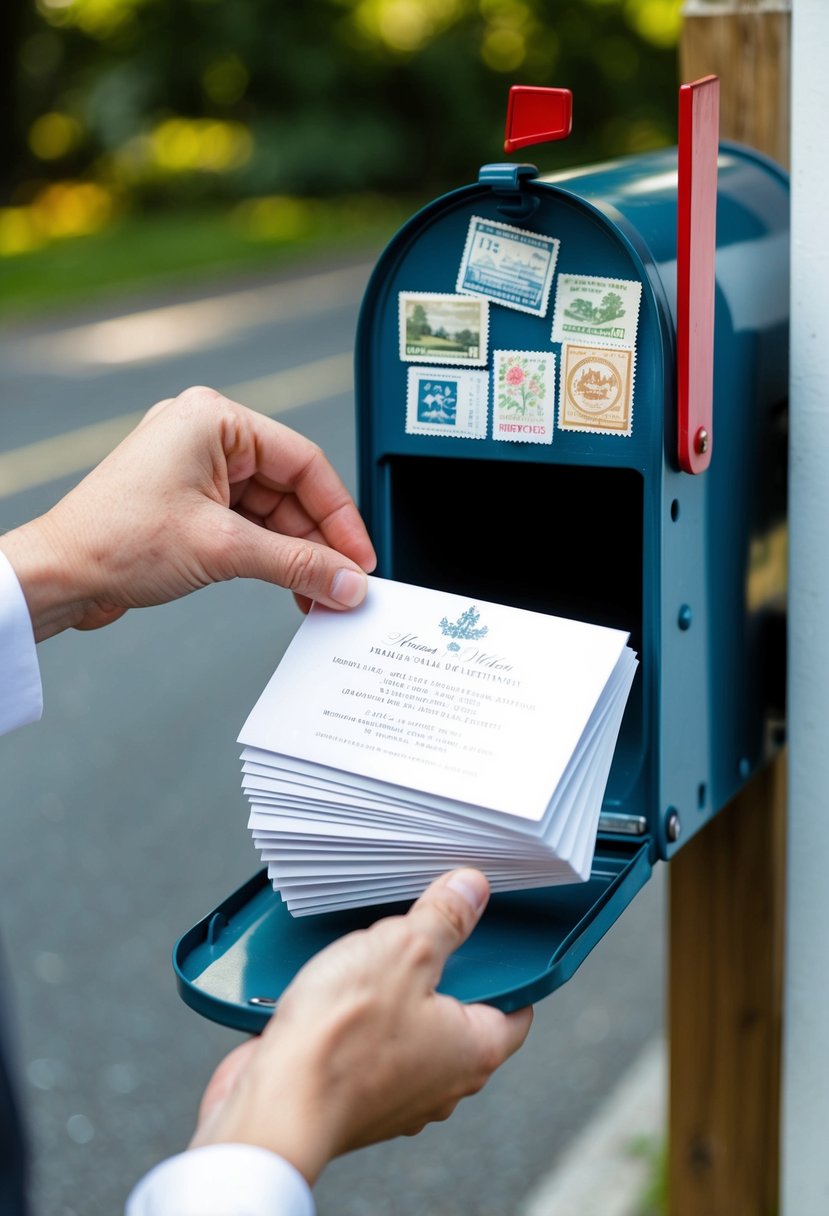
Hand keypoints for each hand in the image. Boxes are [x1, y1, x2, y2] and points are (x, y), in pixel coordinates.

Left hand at [0, 386, 376, 640]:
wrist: (58, 575)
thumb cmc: (112, 540)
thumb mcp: (223, 550)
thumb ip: (297, 564)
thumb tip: (347, 579)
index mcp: (213, 420)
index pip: (305, 462)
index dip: (340, 515)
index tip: (360, 556)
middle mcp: (206, 436)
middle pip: (291, 490)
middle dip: (318, 542)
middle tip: (344, 583)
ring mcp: (196, 470)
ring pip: (271, 512)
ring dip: (296, 555)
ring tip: (319, 593)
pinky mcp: (189, 503)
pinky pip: (247, 525)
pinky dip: (270, 556)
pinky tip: (291, 584)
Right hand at [190, 869, 532, 1183]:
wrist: (273, 1104)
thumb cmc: (342, 1042)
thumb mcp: (404, 950)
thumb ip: (443, 918)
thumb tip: (471, 891)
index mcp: (474, 1050)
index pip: (517, 1007)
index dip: (507, 967)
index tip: (490, 935)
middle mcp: (443, 1082)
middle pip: (458, 1011)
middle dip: (437, 969)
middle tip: (418, 933)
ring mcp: (396, 1094)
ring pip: (408, 1026)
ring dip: (389, 991)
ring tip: (366, 956)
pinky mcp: (352, 1094)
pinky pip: (365, 1044)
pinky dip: (353, 1018)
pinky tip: (332, 987)